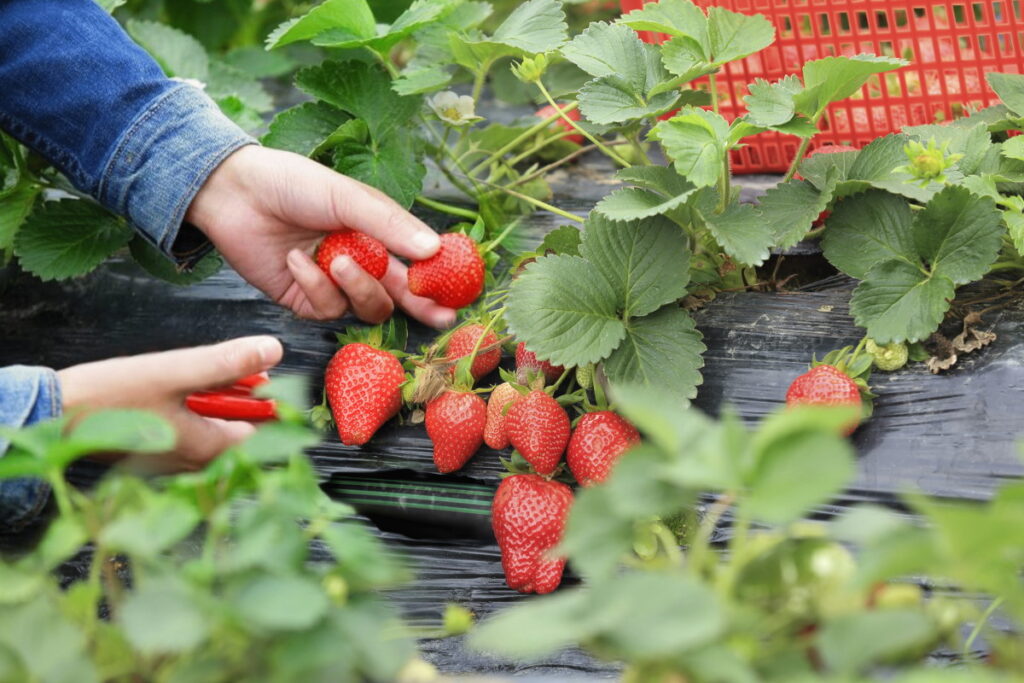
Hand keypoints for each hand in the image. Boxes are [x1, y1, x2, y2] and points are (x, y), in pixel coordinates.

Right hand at [57, 336, 282, 471]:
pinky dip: (196, 412)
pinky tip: (180, 392)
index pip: (264, 430)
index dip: (269, 399)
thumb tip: (274, 349)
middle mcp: (196, 465)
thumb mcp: (175, 371)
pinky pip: (192, 434)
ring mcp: (176, 463)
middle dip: (243, 399)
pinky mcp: (158, 455)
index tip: (263, 376)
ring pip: (216, 431)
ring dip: (218, 404)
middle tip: (233, 372)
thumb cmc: (110, 397)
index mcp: (209, 451)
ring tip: (203, 378)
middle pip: (242, 430)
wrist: (54, 416)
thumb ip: (227, 362)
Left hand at [186, 146, 456, 327]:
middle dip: (418, 305)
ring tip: (333, 260)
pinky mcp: (303, 300)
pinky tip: (296, 260)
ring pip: (365, 306)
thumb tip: (432, 249)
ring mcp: (332, 284)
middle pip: (398, 295)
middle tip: (436, 315)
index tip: (458, 294)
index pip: (416, 264)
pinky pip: (325, 309)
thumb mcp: (347, 196)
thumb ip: (389, 224)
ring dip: (354, 286)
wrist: (233, 192)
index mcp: (376, 234)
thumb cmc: (292, 183)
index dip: (437, 281)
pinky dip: (313, 286)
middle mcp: (359, 261)